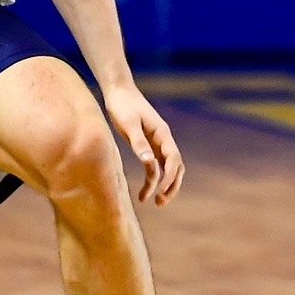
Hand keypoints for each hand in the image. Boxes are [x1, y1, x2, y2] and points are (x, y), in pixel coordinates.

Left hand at [103, 83, 183, 205]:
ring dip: (164, 186)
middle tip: (162, 201)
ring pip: (167, 169)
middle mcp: (163, 140)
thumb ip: (138, 142)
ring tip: (156, 203)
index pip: (173, 158)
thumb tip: (149, 162)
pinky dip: (151, 181)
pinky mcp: (146, 146)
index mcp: (162, 133)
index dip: (170, 176)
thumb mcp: (129, 124)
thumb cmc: (123, 106)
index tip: (161, 190)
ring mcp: (156, 144)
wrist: (118, 92)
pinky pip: (154, 167)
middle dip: (172, 185)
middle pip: (176, 166)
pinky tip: (143, 194)